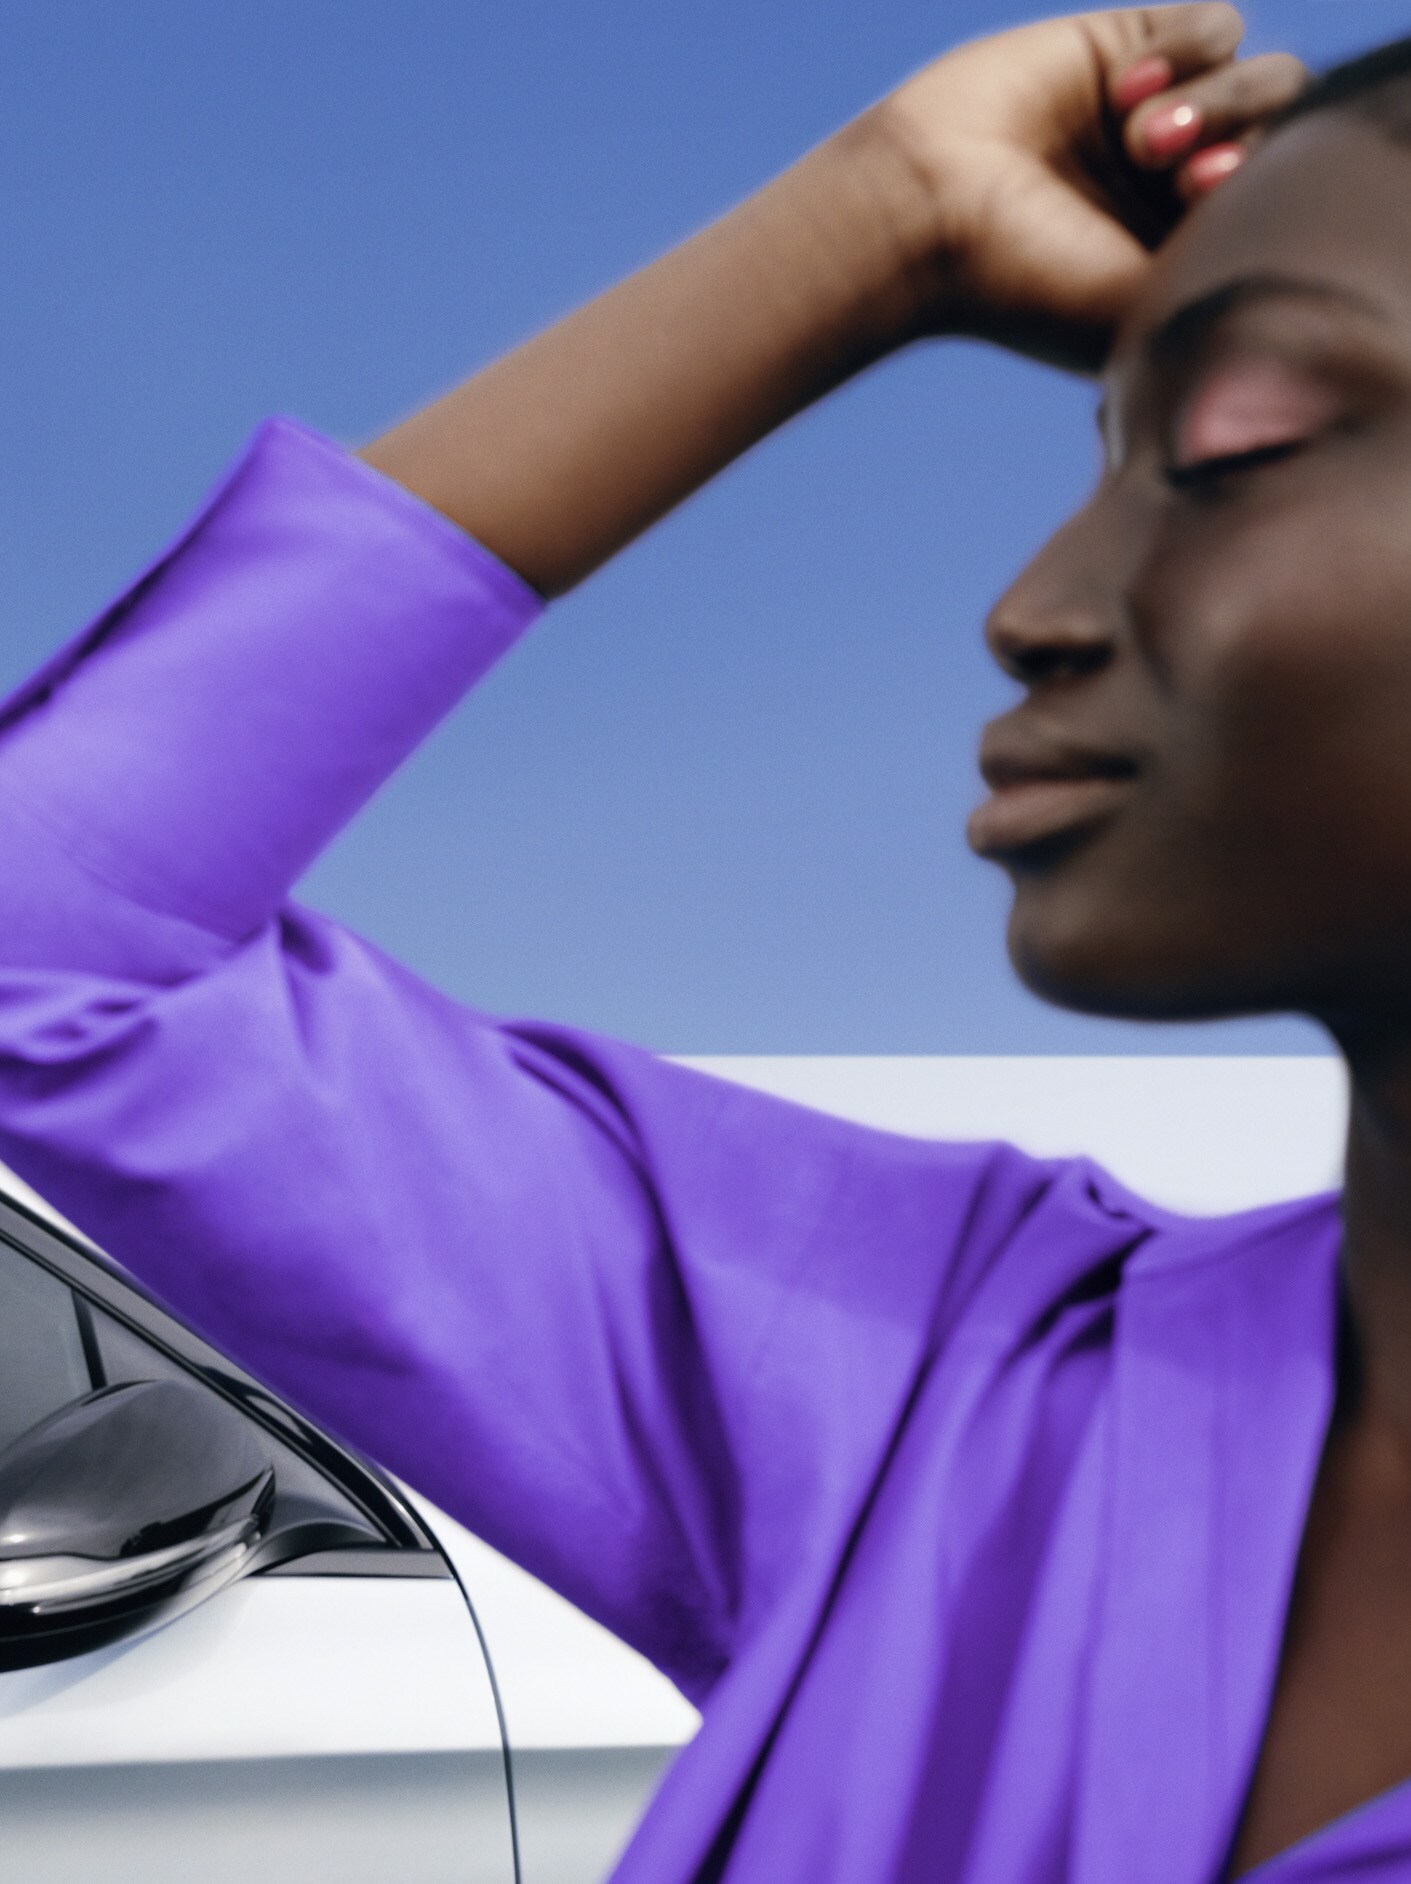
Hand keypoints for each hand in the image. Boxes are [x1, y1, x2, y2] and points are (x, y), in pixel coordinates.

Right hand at [873, 4, 1305, 368]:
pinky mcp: (1124, 50)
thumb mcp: (1142, 305)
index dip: (1263, 194)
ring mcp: (1156, 118)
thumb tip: (1290, 230)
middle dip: (1233, 143)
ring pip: (1258, 78)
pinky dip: (1185, 52)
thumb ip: (1227, 274)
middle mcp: (1178, 190)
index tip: (1198, 205)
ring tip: (1138, 138)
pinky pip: (1213, 25)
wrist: (925, 214)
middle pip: (1281, 139)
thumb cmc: (1024, 284)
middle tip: (1171, 172)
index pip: (1283, 209)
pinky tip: (1124, 92)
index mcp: (1190, 257)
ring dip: (1211, 101)